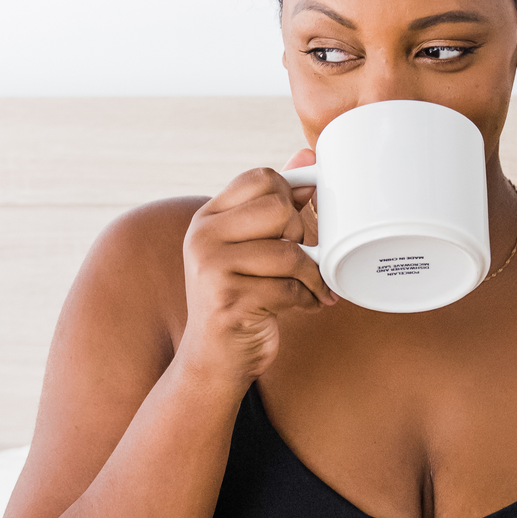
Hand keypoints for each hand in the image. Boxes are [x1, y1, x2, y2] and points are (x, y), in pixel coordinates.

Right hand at [177, 158, 334, 387]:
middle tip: (302, 259)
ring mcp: (211, 269)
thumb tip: (307, 158)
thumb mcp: (251, 247)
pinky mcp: (228, 301)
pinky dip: (308, 299)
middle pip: (279, 209)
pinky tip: (306, 305)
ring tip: (314, 287)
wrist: (215, 359)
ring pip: (288, 252)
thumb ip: (275, 203)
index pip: (262, 178)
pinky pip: (289, 289)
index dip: (290, 199)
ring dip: (313, 275)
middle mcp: (203, 237)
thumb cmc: (241, 297)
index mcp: (208, 217)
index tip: (294, 228)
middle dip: (302, 236)